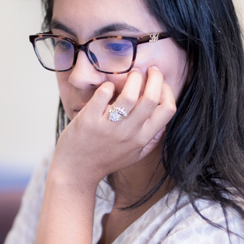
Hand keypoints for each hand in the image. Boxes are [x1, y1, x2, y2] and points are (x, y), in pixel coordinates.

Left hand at [51, 66, 176, 188]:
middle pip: (152, 97)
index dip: (167, 91)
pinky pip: (103, 95)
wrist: (76, 173)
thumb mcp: (133, 155)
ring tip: (130, 74)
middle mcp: (128, 133)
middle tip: (148, 70)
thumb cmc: (105, 160)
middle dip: (154, 77)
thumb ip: (150, 140)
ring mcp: (108, 127)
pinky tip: (107, 88)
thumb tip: (164, 122)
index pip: (168, 110)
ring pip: (129, 94)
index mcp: (142, 139)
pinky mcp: (88, 120)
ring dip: (132, 77)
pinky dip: (107, 86)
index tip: (160, 83)